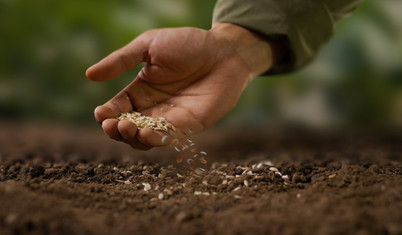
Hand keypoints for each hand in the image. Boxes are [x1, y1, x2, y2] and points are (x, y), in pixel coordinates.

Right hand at [86, 23, 273, 149]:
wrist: (224, 51)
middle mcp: (154, 107)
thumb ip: (121, 61)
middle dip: (116, 130)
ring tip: (127, 128)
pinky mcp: (189, 126)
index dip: (107, 114)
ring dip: (132, 138)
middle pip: (128, 127)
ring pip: (145, 138)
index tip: (101, 114)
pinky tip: (145, 134)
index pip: (118, 107)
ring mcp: (171, 118)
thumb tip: (89, 75)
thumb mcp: (149, 46)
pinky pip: (169, 138)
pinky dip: (155, 139)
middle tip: (113, 125)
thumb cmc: (188, 44)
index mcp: (141, 89)